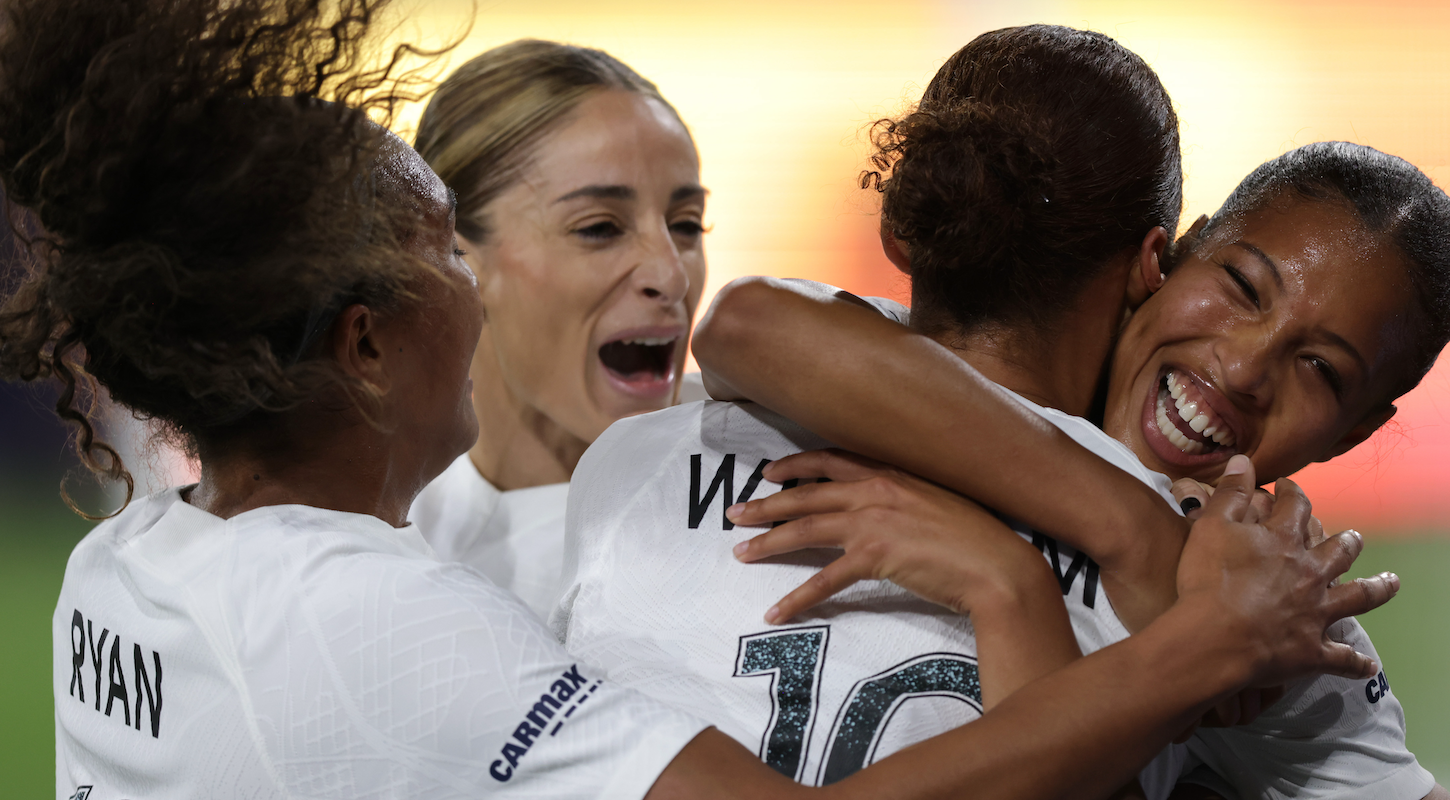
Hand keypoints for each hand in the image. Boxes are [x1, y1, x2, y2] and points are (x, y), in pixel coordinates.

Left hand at [727, 449, 1054, 623]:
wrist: (998, 566)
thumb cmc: (977, 538)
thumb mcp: (937, 500)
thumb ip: (905, 496)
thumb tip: (885, 506)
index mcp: (892, 472)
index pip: (831, 461)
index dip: (795, 465)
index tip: (769, 473)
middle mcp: (876, 490)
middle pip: (806, 494)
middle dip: (766, 504)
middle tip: (736, 515)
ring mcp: (873, 521)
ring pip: (805, 529)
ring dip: (768, 542)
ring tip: (741, 554)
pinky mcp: (875, 557)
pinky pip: (823, 579)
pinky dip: (797, 598)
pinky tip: (776, 611)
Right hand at [1174, 455, 1397, 684]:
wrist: (1214, 636)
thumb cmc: (1208, 579)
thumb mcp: (1210, 526)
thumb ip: (1230, 492)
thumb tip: (1244, 460)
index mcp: (1284, 541)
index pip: (1296, 507)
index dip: (1293, 493)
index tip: (1287, 487)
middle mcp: (1310, 573)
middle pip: (1340, 551)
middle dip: (1347, 541)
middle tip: (1352, 538)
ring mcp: (1317, 612)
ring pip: (1358, 596)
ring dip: (1377, 588)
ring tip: (1390, 582)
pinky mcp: (1313, 649)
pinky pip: (1342, 658)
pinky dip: (1356, 663)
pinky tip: (1368, 666)